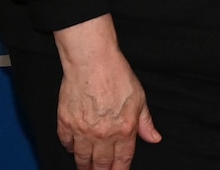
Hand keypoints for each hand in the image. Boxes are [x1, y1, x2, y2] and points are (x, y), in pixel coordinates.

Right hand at [51, 16, 159, 169]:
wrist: (92, 61)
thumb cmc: (116, 75)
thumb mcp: (139, 98)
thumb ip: (145, 122)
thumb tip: (154, 138)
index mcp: (124, 129)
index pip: (122, 160)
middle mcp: (102, 134)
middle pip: (101, 164)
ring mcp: (82, 130)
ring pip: (81, 158)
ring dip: (85, 165)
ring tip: (86, 168)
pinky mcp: (65, 123)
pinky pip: (66, 144)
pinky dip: (70, 148)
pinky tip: (74, 148)